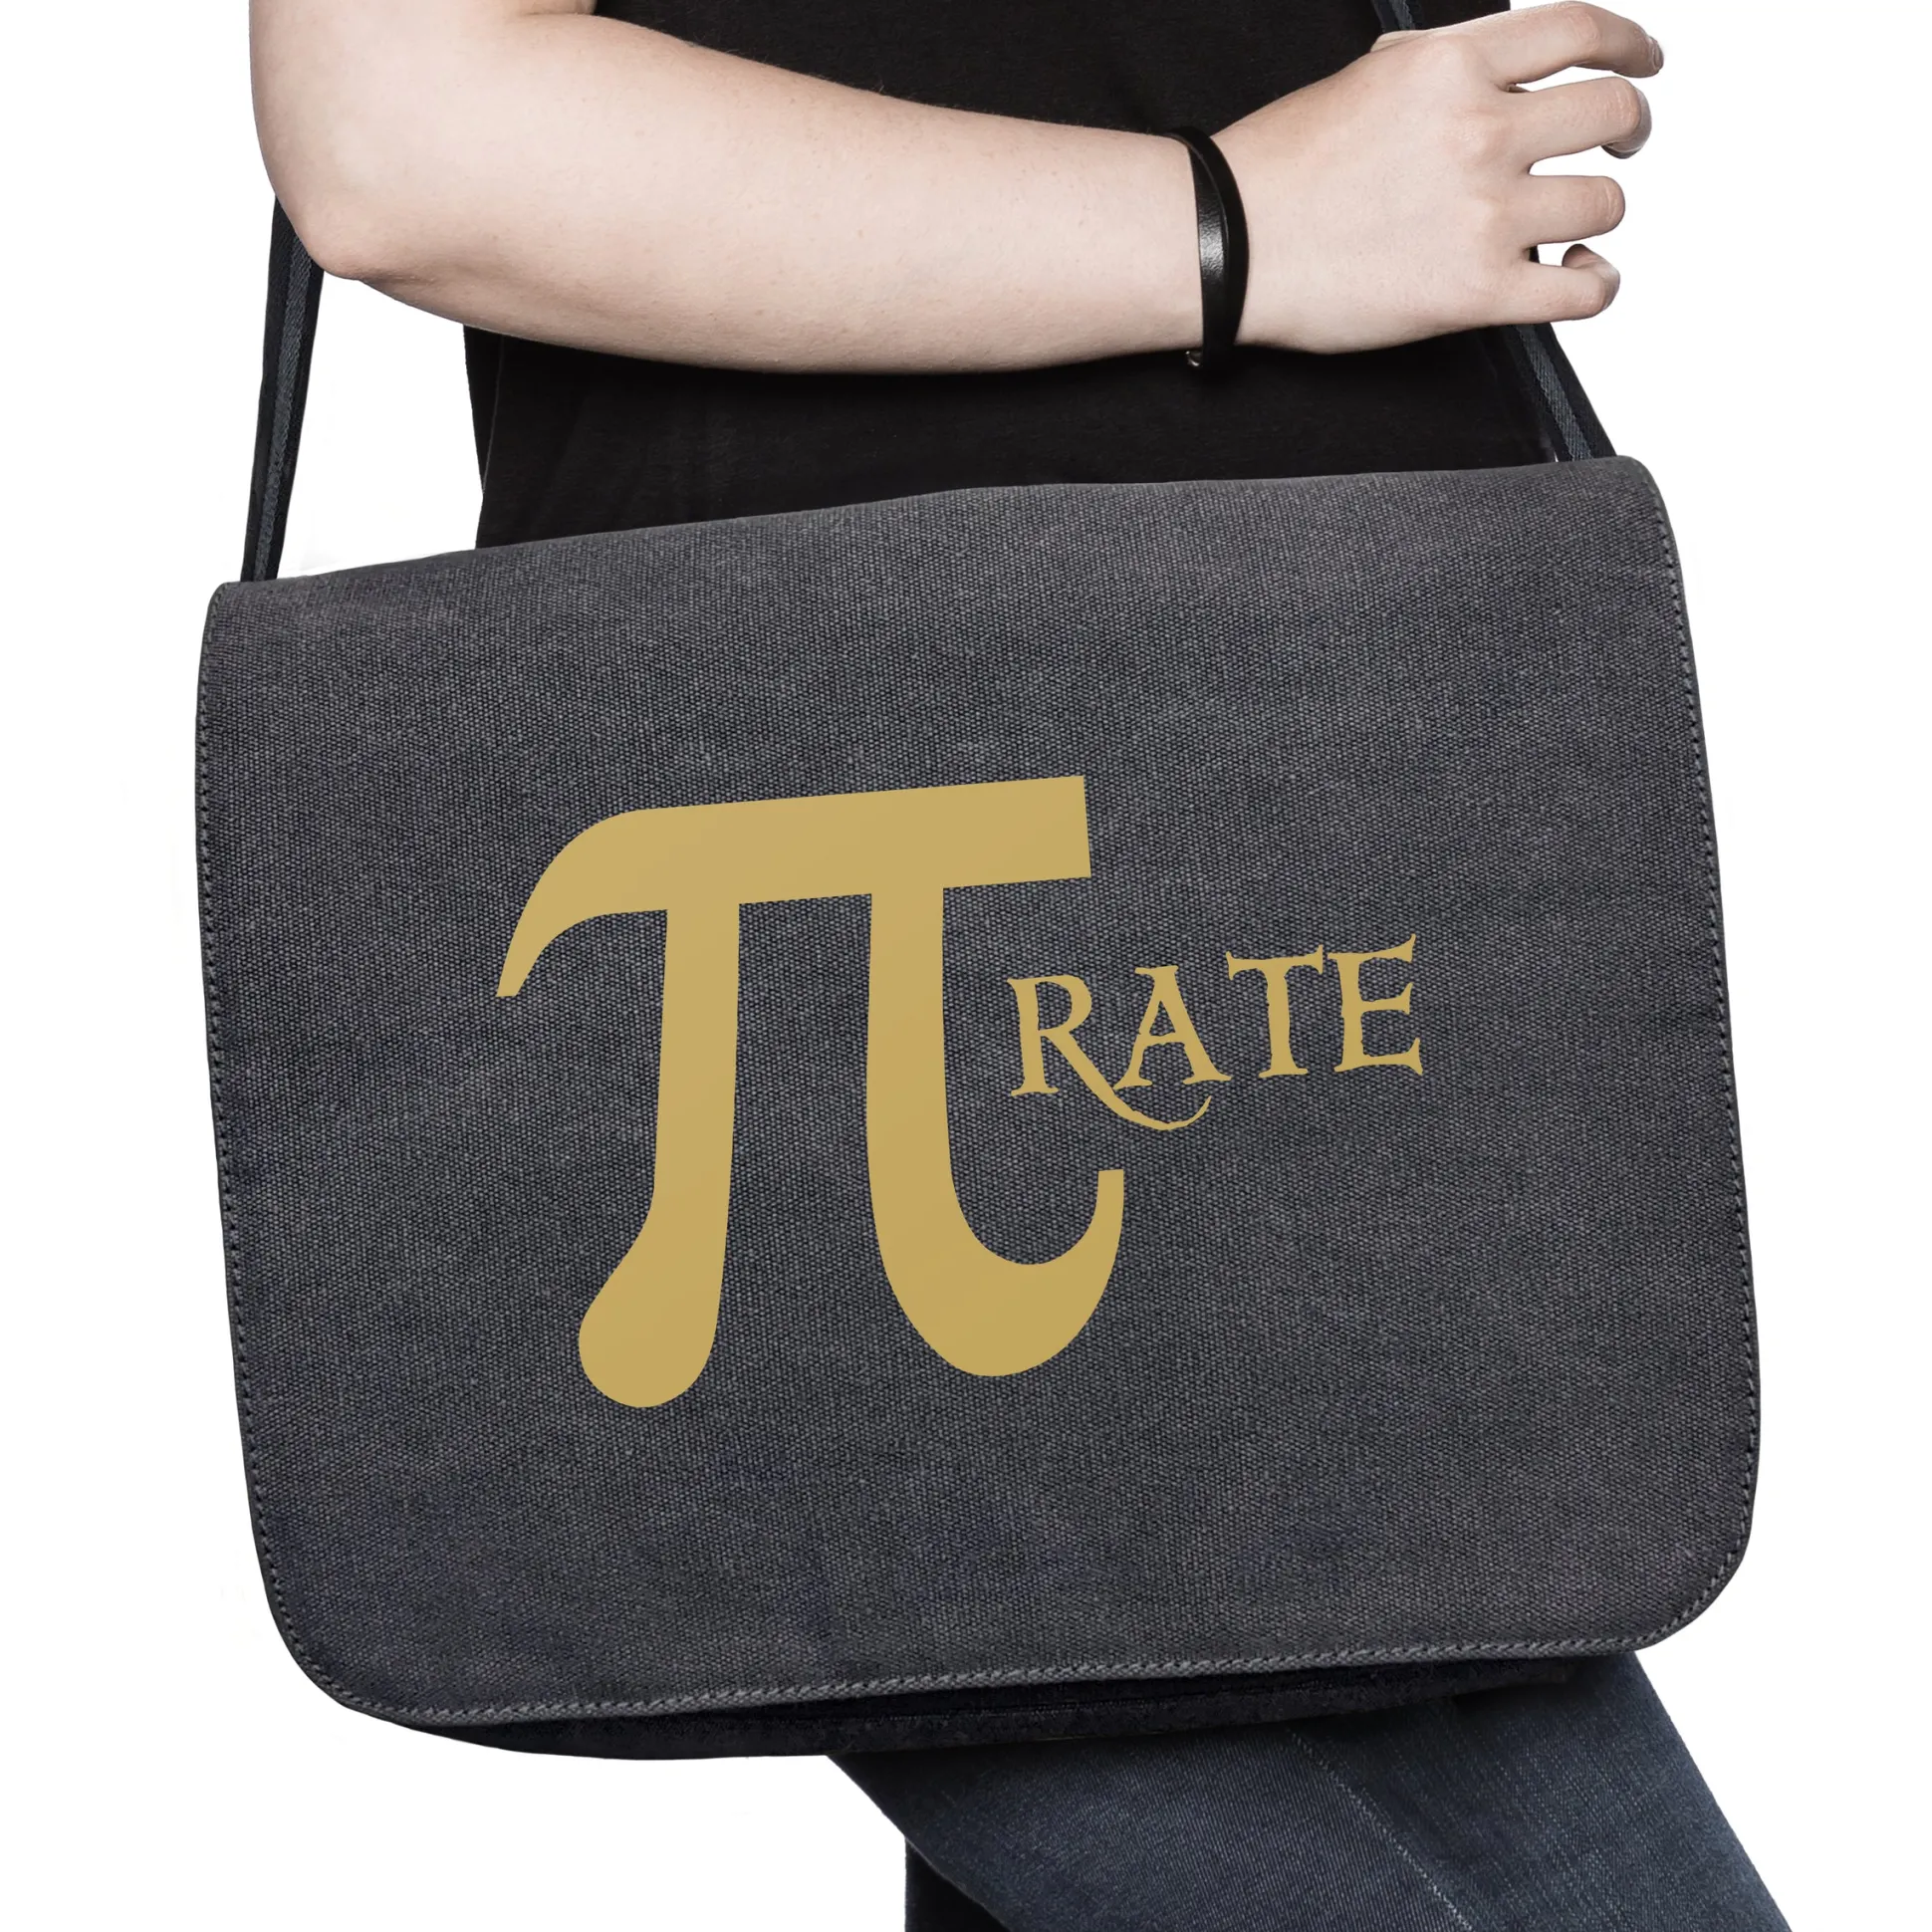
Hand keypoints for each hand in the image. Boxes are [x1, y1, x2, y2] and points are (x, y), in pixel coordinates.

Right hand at [1217, 2, 1660, 353]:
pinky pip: (1586, 290)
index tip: (1641, 63)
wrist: (1227, 243)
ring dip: (1597, 213)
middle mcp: (1479, 131)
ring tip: (1569, 226)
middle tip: (1619, 146)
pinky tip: (1580, 276)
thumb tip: (1495, 71)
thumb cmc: (1277, 172)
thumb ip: (1443, 68)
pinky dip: (1597, 284)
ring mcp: (1484, 214)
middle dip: (1628, 128)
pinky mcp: (1476, 292)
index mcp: (1452, 66)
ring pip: (1605, 203)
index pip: (1580, 33)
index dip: (1629, 47)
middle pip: (1611, 114)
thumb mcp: (1367, 78)